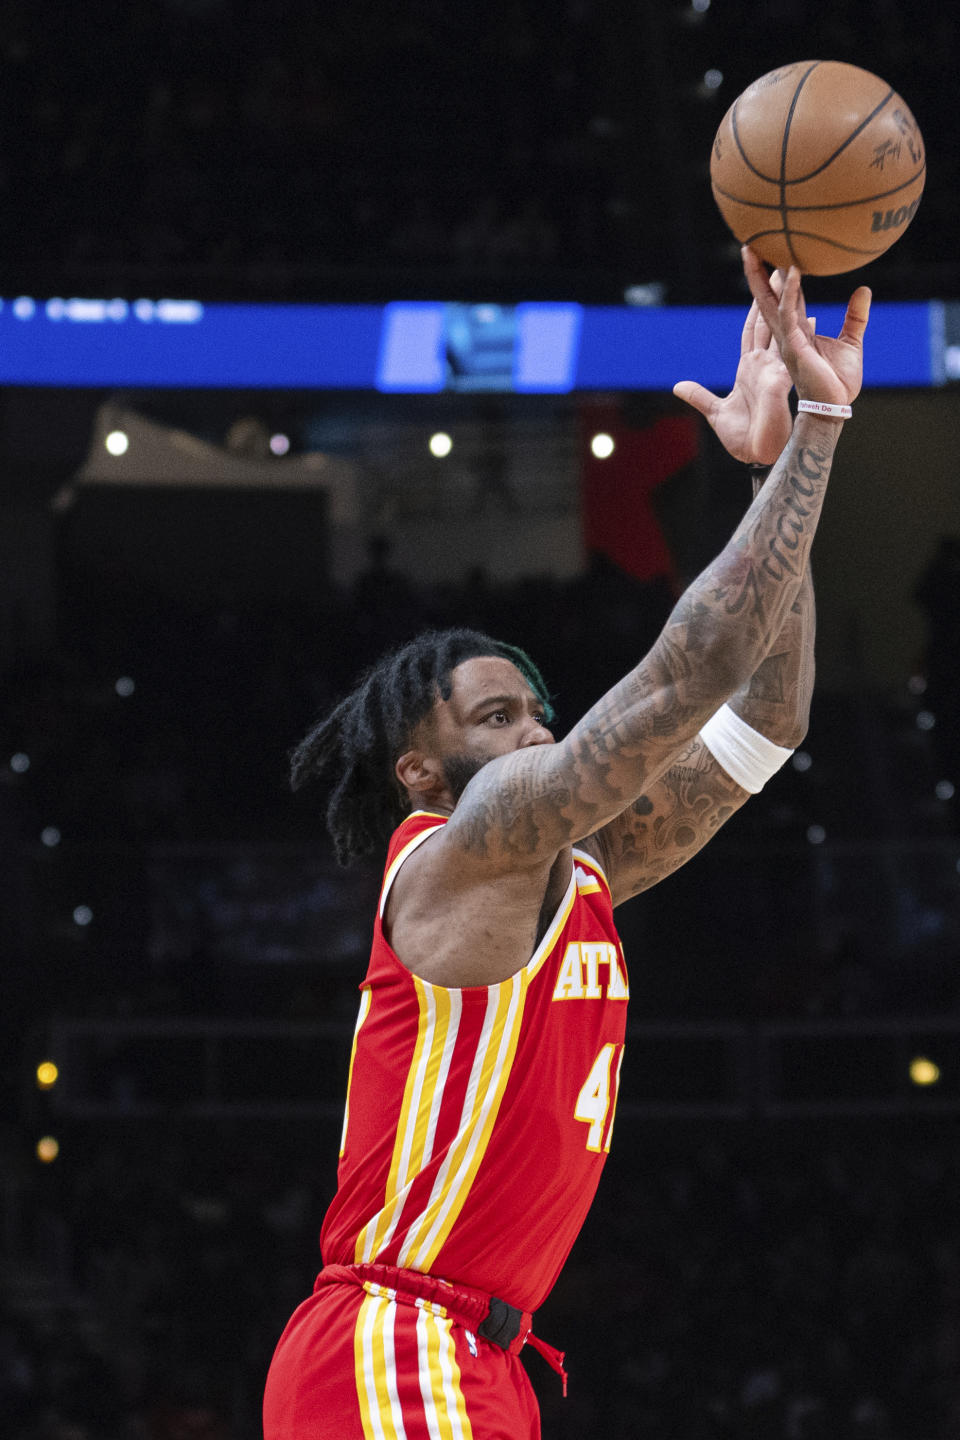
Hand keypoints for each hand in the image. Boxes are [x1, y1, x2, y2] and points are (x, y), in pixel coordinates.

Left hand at [673, 273, 793, 465]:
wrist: (758, 456)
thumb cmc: (742, 438)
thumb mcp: (714, 413)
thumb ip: (699, 396)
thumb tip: (678, 386)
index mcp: (749, 369)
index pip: (752, 331)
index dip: (755, 308)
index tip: (759, 284)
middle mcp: (764, 364)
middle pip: (769, 320)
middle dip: (774, 293)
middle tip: (781, 264)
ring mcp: (774, 369)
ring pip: (780, 327)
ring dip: (786, 301)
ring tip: (792, 271)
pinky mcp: (780, 379)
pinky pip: (787, 351)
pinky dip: (795, 330)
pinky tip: (807, 310)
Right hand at [741, 245, 870, 407]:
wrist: (832, 410)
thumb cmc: (838, 383)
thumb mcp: (851, 342)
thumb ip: (855, 316)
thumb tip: (864, 289)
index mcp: (795, 333)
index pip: (780, 299)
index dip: (773, 277)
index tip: (768, 252)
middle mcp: (785, 334)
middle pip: (765, 297)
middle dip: (756, 271)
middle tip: (749, 244)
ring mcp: (787, 340)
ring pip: (770, 302)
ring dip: (762, 275)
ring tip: (758, 247)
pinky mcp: (794, 347)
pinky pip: (789, 313)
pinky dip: (791, 291)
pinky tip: (793, 269)